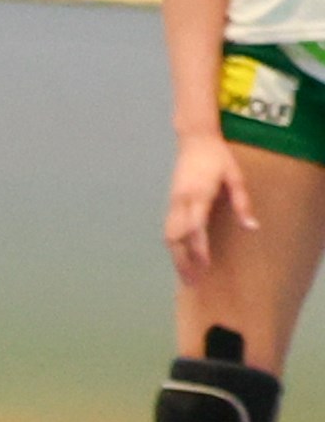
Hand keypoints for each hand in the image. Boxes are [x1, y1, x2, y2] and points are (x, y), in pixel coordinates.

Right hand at [165, 132, 258, 277]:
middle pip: (176, 237)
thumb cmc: (218, 158)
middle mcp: (181, 200)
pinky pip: (169, 229)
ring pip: (169, 235)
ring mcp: (173, 202)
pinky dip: (174, 247)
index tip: (206, 265)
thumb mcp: (236, 177)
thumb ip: (242, 203)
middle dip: (183, 261)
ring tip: (187, 278)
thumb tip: (251, 227)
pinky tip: (181, 259)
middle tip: (193, 282)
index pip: (194, 227)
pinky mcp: (171, 203)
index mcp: (198, 194)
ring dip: (176, 258)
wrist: (195, 139)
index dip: (198, 248)